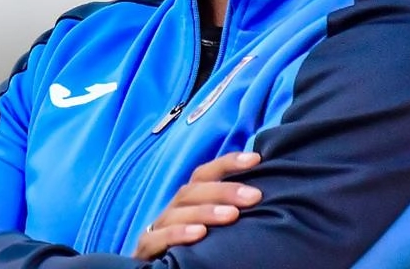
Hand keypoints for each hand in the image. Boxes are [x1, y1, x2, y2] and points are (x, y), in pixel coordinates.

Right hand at [132, 151, 261, 259]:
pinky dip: (179, 234)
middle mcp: (173, 210)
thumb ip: (232, 212)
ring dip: (206, 211)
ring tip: (232, 215)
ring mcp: (158, 228)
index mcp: (189, 202)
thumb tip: (263, 197)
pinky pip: (158, 238)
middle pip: (194, 191)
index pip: (205, 174)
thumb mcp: (214, 229)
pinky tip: (199, 234)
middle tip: (254, 196)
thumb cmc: (196, 250)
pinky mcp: (146, 248)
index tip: (256, 158)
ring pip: (179, 212)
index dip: (228, 163)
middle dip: (225, 190)